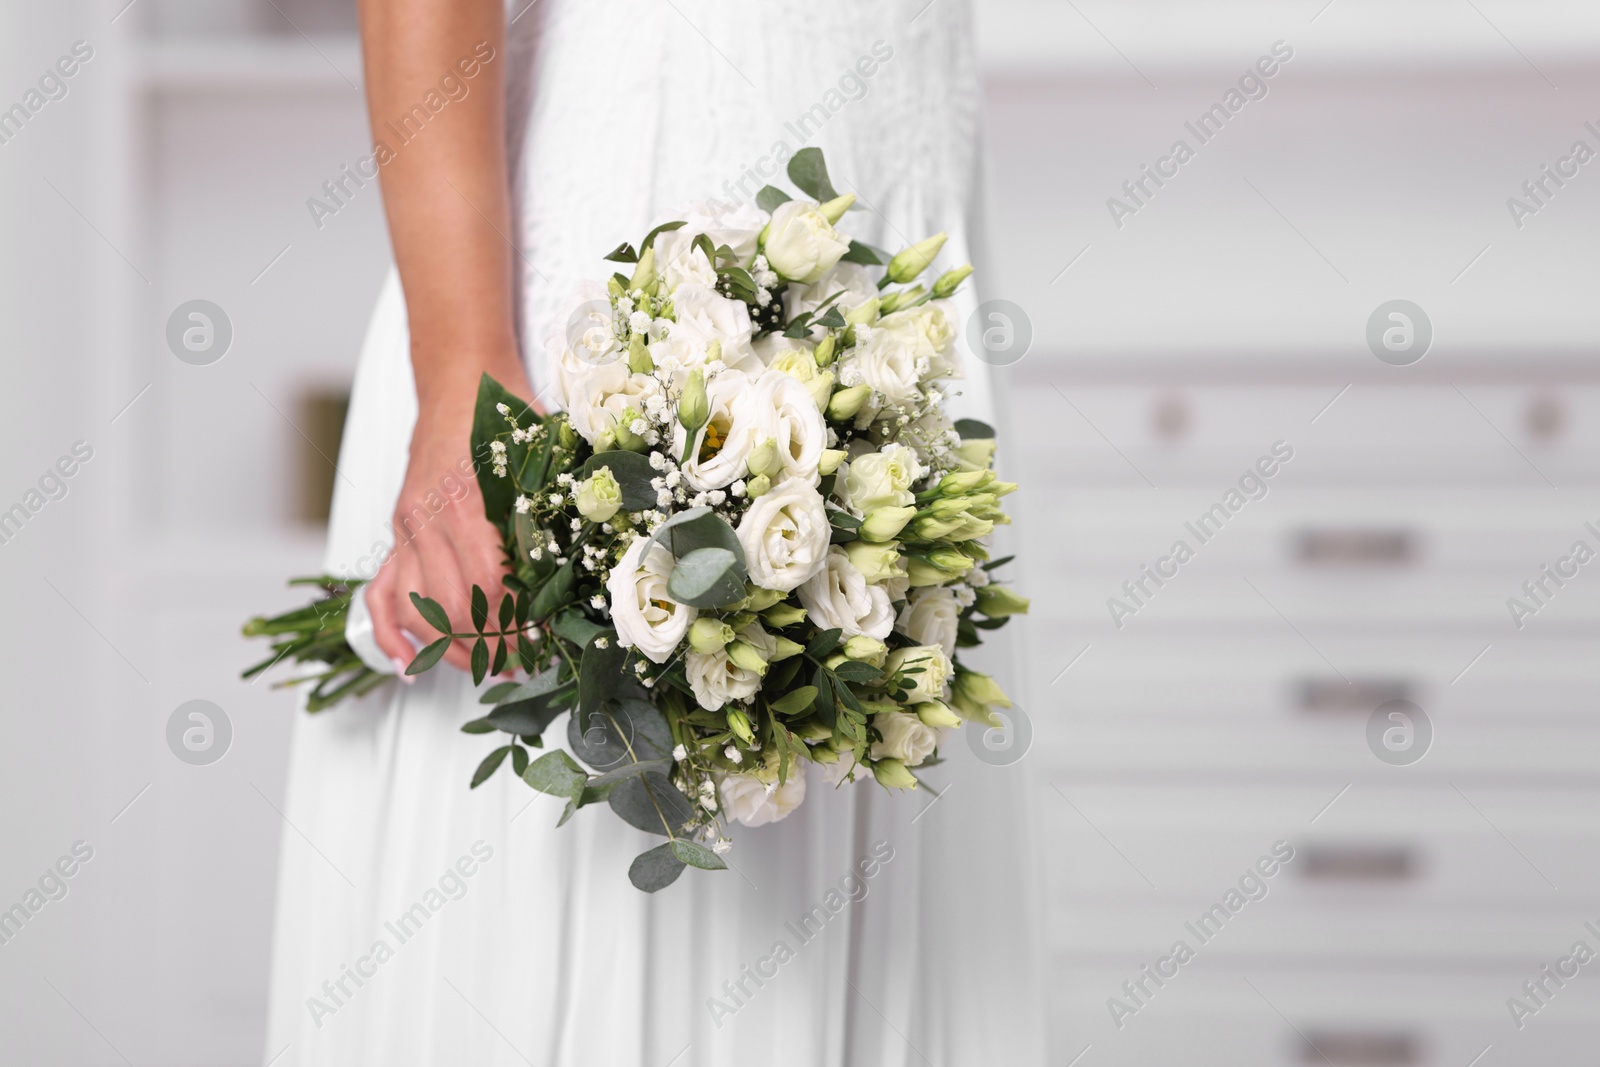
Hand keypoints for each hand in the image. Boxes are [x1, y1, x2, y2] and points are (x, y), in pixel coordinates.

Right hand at [368, 359, 538, 675]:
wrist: (461, 379)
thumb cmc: (508, 412)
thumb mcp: (544, 457)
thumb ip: (558, 509)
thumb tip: (585, 567)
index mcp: (471, 503)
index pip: (492, 585)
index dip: (518, 622)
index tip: (543, 643)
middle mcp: (431, 520)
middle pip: (454, 606)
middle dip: (491, 645)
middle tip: (525, 663)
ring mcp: (409, 528)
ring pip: (418, 610)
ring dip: (451, 648)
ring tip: (486, 666)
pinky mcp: (398, 531)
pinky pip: (380, 592)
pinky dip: (390, 633)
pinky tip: (404, 663)